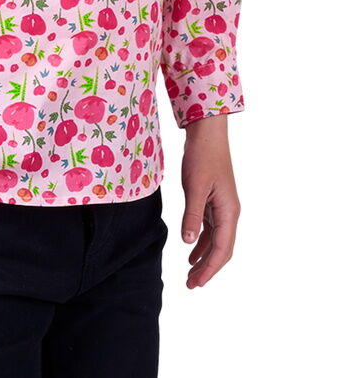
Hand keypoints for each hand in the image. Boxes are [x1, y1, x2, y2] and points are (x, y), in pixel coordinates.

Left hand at [180, 115, 240, 288]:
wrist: (207, 133)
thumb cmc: (202, 157)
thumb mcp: (195, 187)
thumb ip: (192, 215)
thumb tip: (188, 243)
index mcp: (229, 212)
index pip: (221, 249)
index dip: (209, 268)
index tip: (195, 283)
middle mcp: (230, 213)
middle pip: (222, 249)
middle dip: (208, 268)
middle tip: (191, 285)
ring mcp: (223, 207)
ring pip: (216, 240)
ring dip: (204, 257)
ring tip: (190, 273)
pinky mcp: (214, 201)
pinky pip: (210, 228)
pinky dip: (202, 241)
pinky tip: (191, 249)